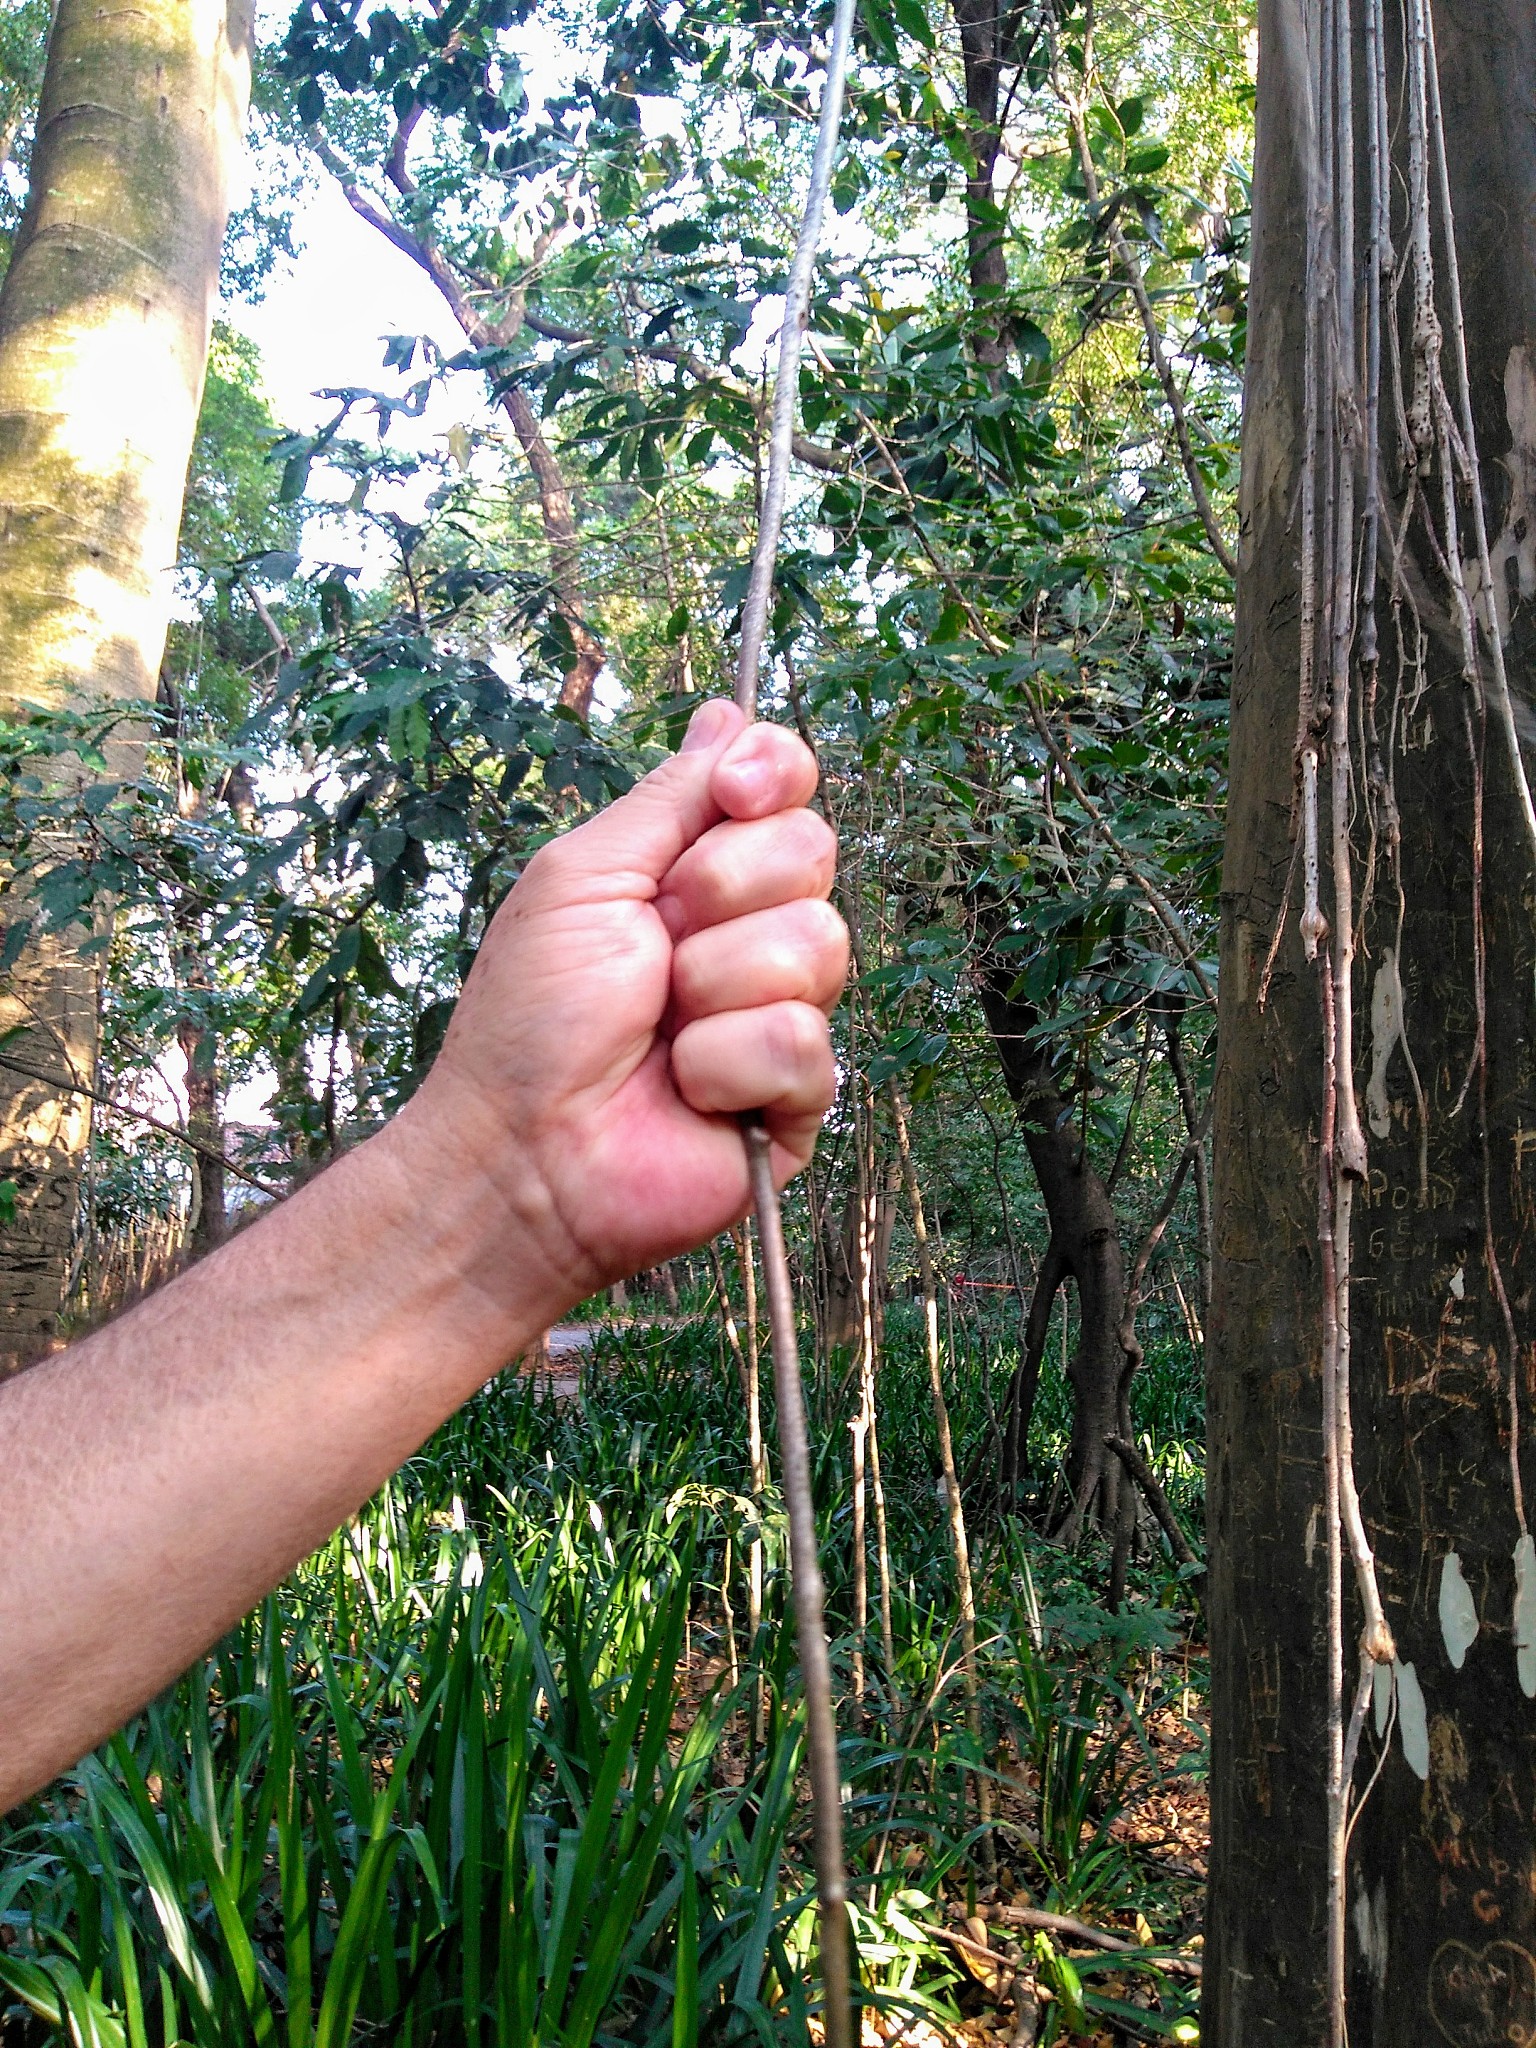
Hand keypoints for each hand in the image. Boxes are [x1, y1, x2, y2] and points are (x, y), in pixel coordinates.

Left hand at [407, 699, 846, 1309]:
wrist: (520, 1151)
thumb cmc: (531, 1020)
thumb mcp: (583, 877)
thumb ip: (667, 799)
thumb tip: (726, 712)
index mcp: (698, 875)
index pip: (787, 791)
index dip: (774, 776)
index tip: (736, 790)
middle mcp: (749, 934)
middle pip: (813, 853)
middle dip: (721, 891)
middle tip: (656, 945)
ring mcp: (778, 1014)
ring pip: (818, 947)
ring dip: (714, 986)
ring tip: (660, 1031)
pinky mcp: (796, 1097)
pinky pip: (803, 1043)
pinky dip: (724, 1066)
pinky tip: (685, 1093)